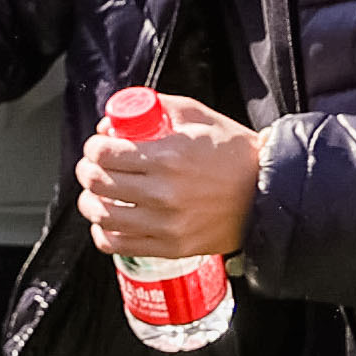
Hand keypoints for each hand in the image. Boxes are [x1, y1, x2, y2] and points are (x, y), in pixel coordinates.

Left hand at [80, 90, 257, 260]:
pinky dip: (104, 233)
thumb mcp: (198, 117)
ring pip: (103, 216)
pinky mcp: (170, 247)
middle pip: (98, 183)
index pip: (105, 153)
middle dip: (87, 171)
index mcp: (168, 156)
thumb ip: (158, 109)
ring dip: (90, 202)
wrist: (267, 192)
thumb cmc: (235, 154)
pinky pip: (118, 245)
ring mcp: (166, 223)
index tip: (99, 145)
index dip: (94, 147)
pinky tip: (108, 222)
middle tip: (92, 167)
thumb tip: (118, 118)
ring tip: (96, 195)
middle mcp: (163, 192)